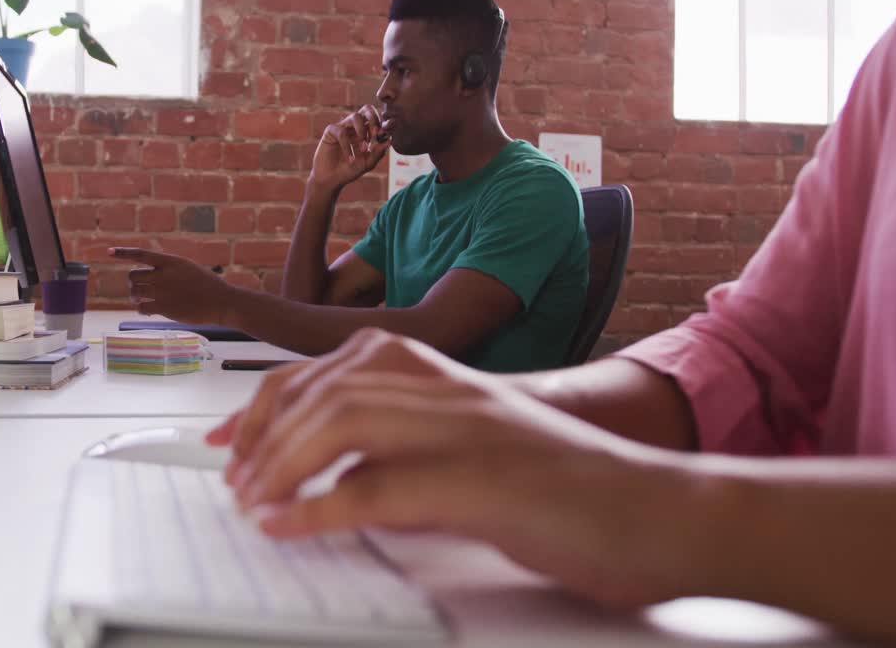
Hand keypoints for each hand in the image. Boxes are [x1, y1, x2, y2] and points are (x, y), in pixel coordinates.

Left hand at [109, 247, 237, 324]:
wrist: (222, 302)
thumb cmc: (208, 286)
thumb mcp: (189, 269)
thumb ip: (170, 269)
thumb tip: (151, 276)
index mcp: (171, 261)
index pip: (141, 254)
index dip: (123, 253)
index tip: (109, 252)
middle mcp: (164, 275)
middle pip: (133, 275)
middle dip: (133, 282)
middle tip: (137, 288)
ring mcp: (163, 292)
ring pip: (135, 291)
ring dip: (134, 295)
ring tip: (140, 298)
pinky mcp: (164, 308)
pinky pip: (142, 307)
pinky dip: (141, 309)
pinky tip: (147, 310)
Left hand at [213, 328, 690, 608]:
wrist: (663, 510)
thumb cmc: (569, 489)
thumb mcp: (476, 451)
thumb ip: (411, 451)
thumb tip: (338, 478)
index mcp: (447, 379)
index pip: (336, 369)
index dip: (272, 398)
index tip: (232, 437)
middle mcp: (451, 392)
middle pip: (329, 388)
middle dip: (265, 431)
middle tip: (233, 477)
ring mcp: (468, 433)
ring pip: (346, 421)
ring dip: (282, 461)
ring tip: (251, 499)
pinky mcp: (485, 485)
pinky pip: (381, 488)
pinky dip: (321, 508)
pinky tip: (288, 526)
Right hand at [310, 105, 391, 190]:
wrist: (331, 180)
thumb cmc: (349, 171)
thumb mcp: (367, 163)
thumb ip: (378, 152)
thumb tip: (390, 140)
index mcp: (366, 132)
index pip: (377, 120)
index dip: (383, 124)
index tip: (384, 136)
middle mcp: (355, 127)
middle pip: (367, 109)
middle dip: (374, 117)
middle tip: (376, 133)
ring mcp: (343, 127)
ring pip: (355, 116)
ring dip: (362, 131)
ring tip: (364, 149)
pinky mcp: (330, 131)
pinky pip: (342, 132)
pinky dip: (348, 146)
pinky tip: (350, 159)